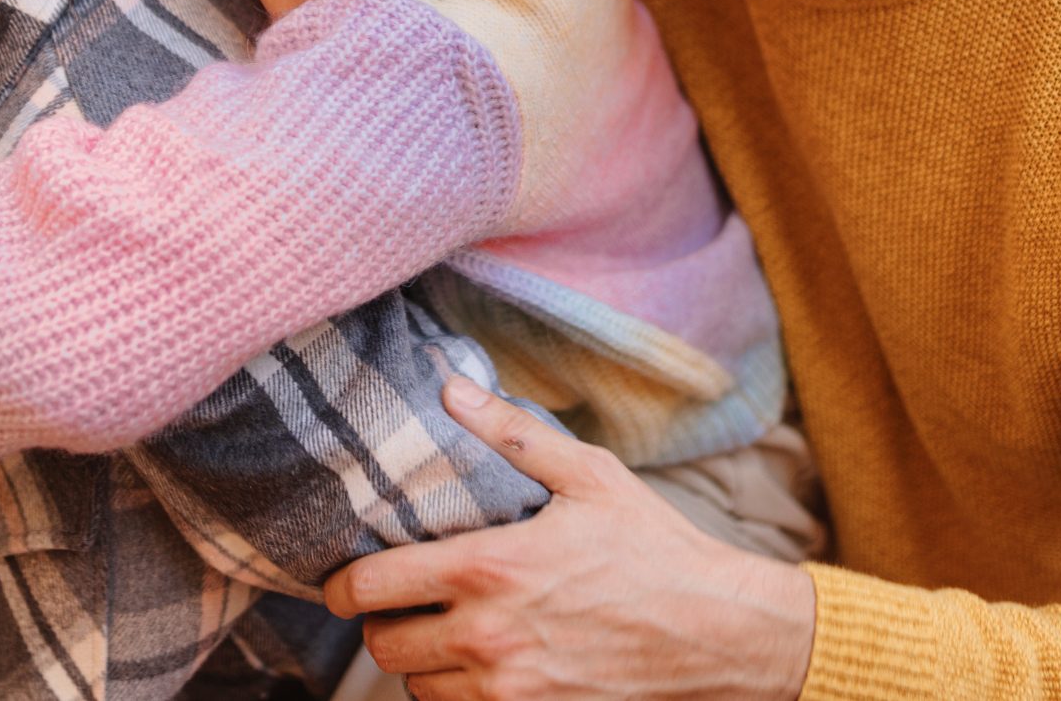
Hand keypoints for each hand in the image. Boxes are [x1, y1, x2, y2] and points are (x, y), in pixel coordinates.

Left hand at [323, 378, 815, 700]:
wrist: (718, 633)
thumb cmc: (655, 548)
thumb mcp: (589, 476)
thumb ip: (512, 435)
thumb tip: (451, 390)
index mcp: (489, 567)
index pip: (372, 587)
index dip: (342, 586)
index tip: (342, 581)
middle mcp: (488, 636)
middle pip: (383, 648)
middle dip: (382, 624)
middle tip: (400, 602)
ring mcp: (509, 689)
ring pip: (417, 688)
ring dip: (421, 663)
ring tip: (445, 631)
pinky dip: (458, 694)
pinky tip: (482, 664)